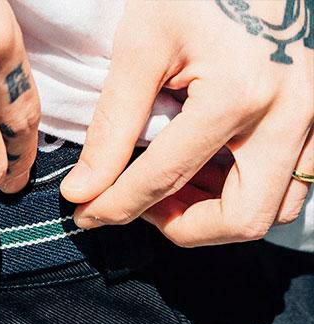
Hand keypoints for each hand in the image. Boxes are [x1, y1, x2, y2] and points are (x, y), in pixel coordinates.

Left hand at [60, 0, 313, 245]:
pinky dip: (248, 192)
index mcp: (239, 93)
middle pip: (241, 219)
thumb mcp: (143, 43)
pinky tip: (211, 169)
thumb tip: (83, 189)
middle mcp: (289, 113)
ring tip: (176, 188)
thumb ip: (112, 124)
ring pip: (274, 209)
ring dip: (219, 215)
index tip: (86, 214)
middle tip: (144, 208)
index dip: (116, 207)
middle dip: (183, 228)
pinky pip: (294, 182)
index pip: (164, 180)